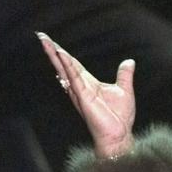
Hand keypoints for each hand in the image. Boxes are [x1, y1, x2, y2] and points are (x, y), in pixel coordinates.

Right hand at [37, 32, 134, 158]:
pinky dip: (68, 66)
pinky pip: (74, 78)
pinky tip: (61, 54)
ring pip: (65, 69)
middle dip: (53, 50)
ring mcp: (80, 92)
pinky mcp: (83, 97)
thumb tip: (130, 62)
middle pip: (64, 64)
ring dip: (55, 55)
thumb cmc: (120, 118)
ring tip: (46, 41)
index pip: (73, 64)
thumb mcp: (125, 90)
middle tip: (42, 36)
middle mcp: (81, 87)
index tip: (52, 41)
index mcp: (89, 84)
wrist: (119, 135)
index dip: (63, 53)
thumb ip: (124, 75)